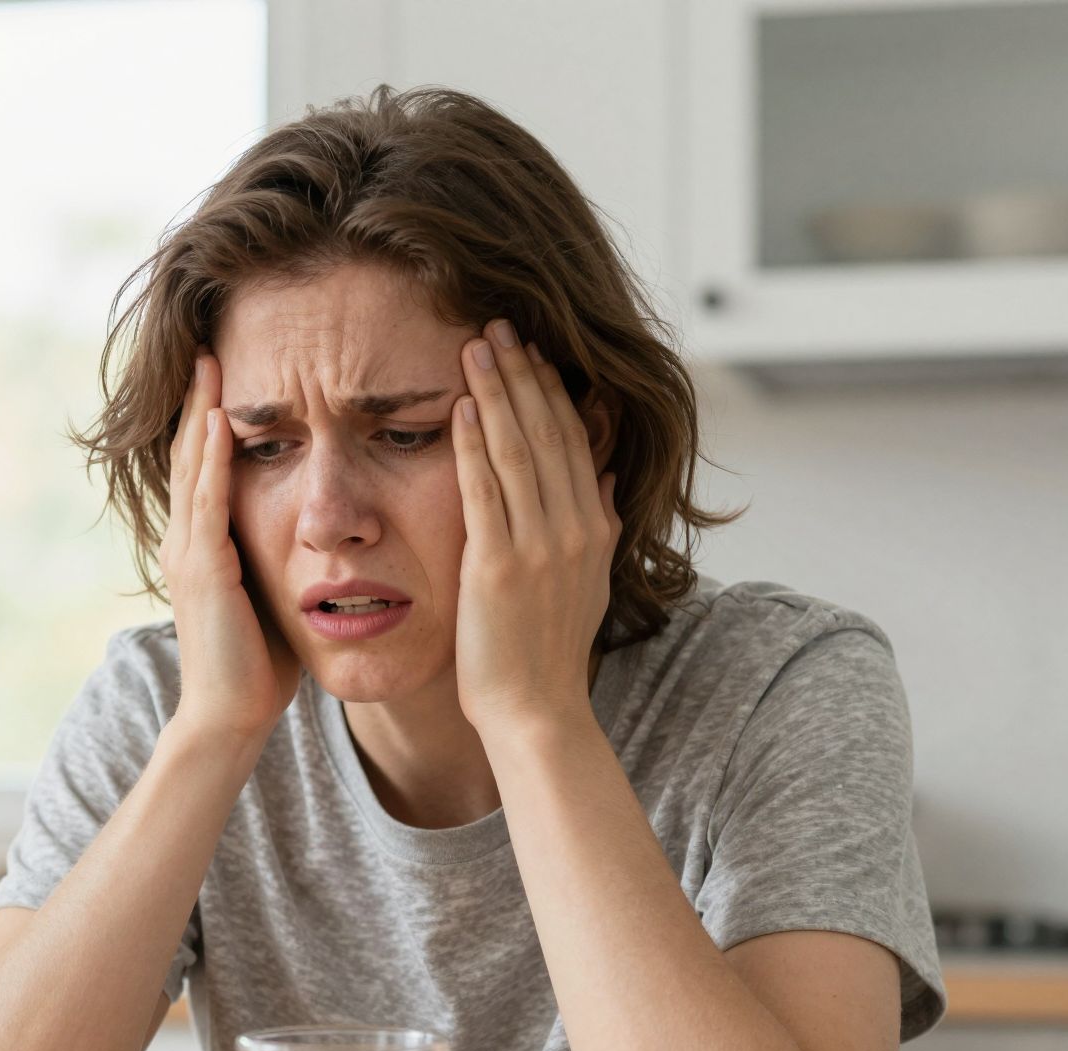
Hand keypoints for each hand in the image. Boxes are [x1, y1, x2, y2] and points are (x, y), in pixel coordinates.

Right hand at [159, 348, 301, 743]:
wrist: (230, 716)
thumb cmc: (257, 667)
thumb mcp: (270, 599)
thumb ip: (279, 564)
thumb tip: (314, 540)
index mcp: (204, 547)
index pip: (206, 469)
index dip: (213, 421)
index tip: (228, 375)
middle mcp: (187, 541)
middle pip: (189, 454)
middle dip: (199, 400)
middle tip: (210, 348)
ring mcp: (190, 553)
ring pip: (192, 467)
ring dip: (201, 413)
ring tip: (211, 365)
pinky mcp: (203, 570)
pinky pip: (206, 500)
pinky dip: (211, 459)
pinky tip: (220, 422)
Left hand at [450, 320, 618, 742]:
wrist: (537, 710)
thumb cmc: (549, 653)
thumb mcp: (589, 582)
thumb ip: (596, 526)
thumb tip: (602, 476)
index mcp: (595, 528)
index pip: (575, 440)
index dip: (553, 390)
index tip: (533, 350)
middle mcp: (574, 529)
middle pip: (549, 431)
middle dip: (524, 373)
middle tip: (499, 324)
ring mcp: (539, 545)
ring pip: (520, 449)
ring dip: (498, 392)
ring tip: (476, 344)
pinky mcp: (498, 564)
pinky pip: (486, 491)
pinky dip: (476, 444)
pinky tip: (464, 406)